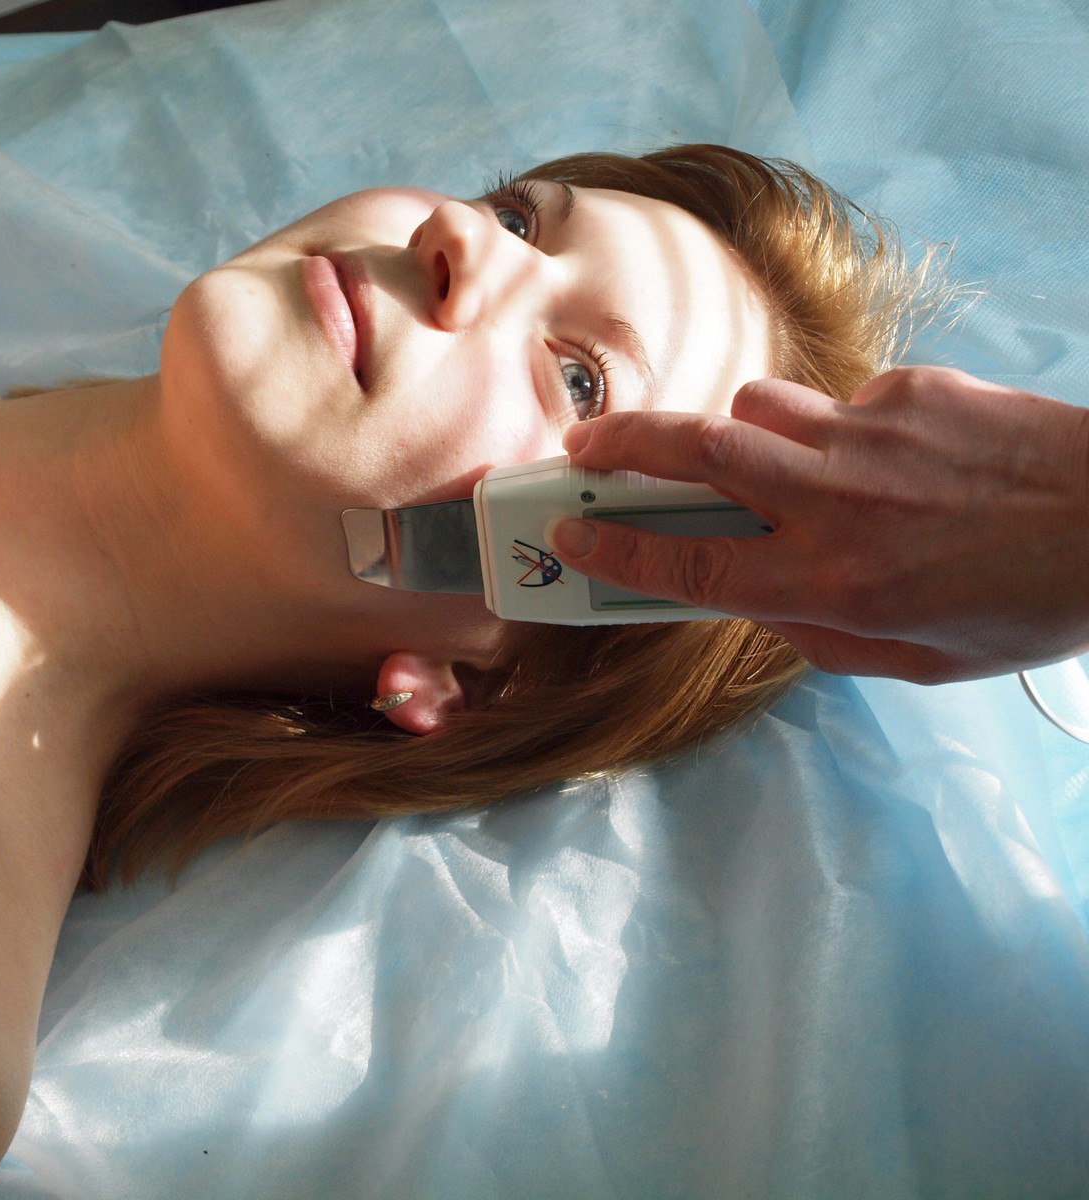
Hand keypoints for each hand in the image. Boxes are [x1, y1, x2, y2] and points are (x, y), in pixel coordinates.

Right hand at [551, 367, 1088, 683]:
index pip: (688, 560)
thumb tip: (754, 601)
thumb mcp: (915, 659)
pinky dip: (840, 431)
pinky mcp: (911, 390)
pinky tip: (892, 459)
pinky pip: (840, 403)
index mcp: (832, 582)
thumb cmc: (1029, 604)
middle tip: (583, 446)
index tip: (566, 530)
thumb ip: (818, 636)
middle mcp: (835, 501)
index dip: (613, 545)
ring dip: (739, 433)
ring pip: (757, 409)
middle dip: (620, 443)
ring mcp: (870, 433)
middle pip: (693, 451)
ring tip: (766, 459)